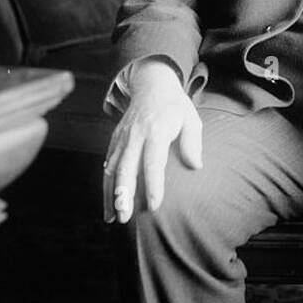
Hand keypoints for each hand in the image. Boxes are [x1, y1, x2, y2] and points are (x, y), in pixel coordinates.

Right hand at [102, 61, 202, 223]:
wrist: (151, 85)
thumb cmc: (175, 106)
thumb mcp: (191, 118)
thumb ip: (193, 142)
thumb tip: (196, 166)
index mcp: (156, 130)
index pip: (153, 161)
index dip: (153, 185)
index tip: (154, 206)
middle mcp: (135, 135)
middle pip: (126, 167)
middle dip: (124, 194)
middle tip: (125, 217)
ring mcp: (123, 138)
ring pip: (112, 169)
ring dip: (111, 194)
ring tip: (112, 217)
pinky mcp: (115, 140)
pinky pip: (108, 165)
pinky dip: (106, 185)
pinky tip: (109, 205)